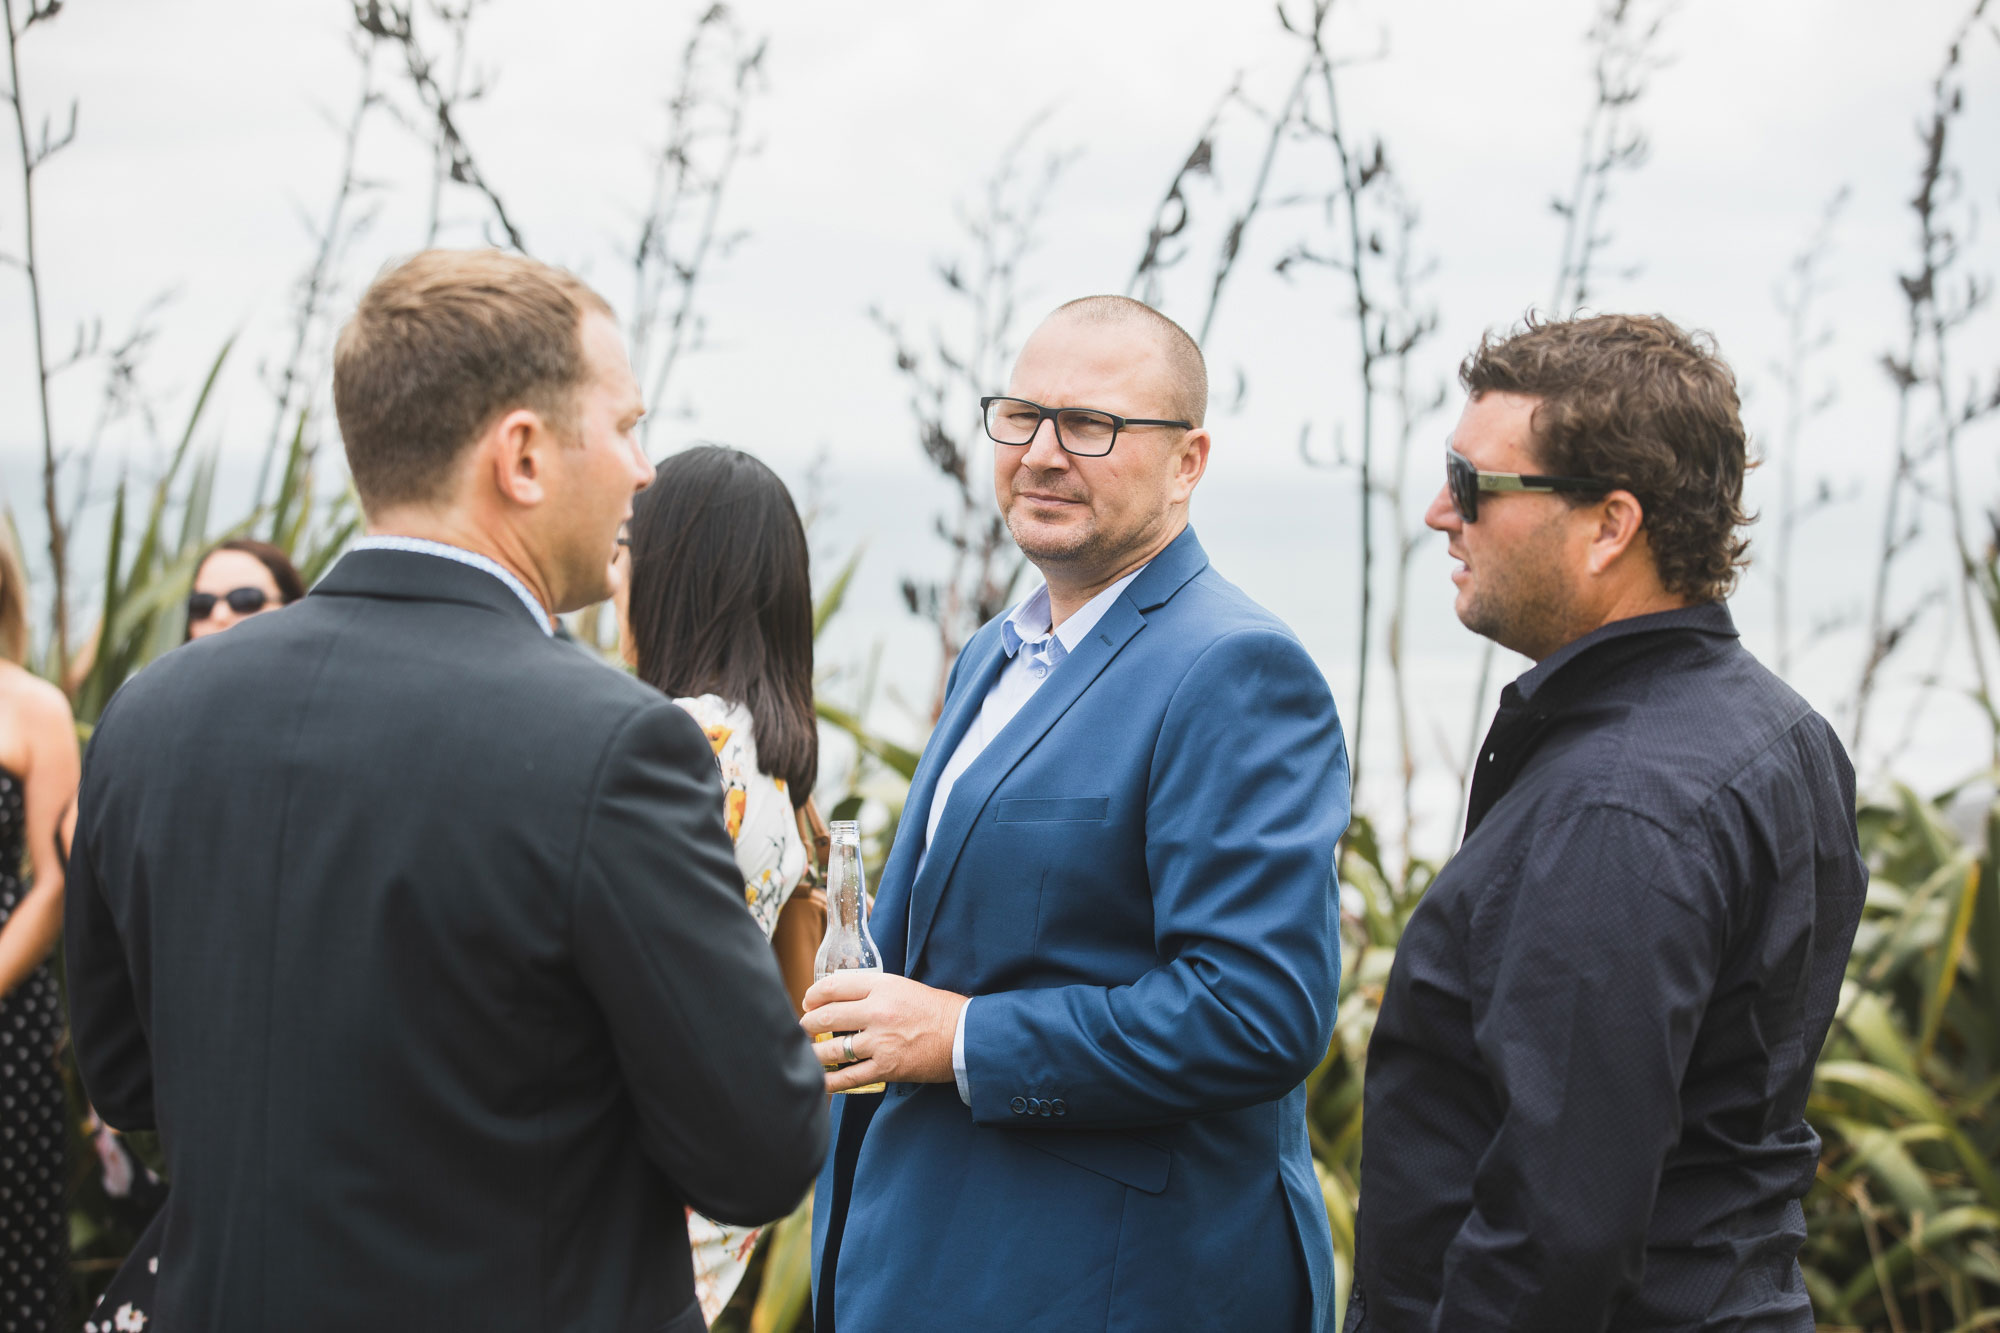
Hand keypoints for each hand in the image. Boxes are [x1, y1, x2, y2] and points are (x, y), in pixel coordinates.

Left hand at [800, 972, 967, 1092]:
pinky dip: (830, 1081)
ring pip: (832, 1050)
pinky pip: (848, 1077)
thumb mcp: (901, 987)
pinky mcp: (885, 1068)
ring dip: (813, 1053)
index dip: (814, 995)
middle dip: (807, 1025)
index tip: (808, 1002)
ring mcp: (880, 1042)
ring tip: (807, 1054)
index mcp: (881, 987)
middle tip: (803, 1028)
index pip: (833, 987)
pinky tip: (820, 1081)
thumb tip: (839, 998)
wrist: (962, 1035)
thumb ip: (871, 990)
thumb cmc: (934, 1009)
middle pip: (826, 1017)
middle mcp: (877, 1012)